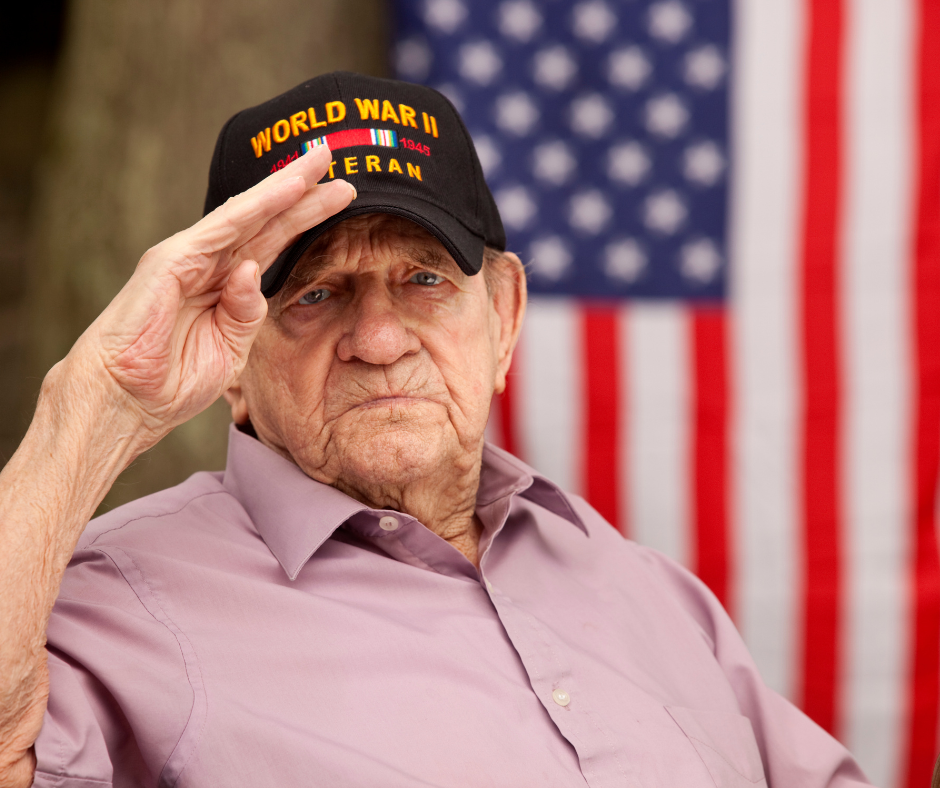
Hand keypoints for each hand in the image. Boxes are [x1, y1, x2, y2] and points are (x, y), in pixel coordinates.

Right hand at [61, 144, 352, 446]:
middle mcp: (209, 263)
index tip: (341, 196)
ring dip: (285, 187)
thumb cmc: (172, 380)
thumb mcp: (229, 348)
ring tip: (319, 161)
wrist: (126, 400)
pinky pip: (222, 229)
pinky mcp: (171, 261)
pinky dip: (255, 208)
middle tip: (333, 157)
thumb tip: (255, 271)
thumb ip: (247, 311)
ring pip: (247, 213)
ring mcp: (189, 257)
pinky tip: (287, 190)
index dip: (305, 218)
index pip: (272, 241)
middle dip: (302, 191)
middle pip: (265, 219)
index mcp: (225, 285)